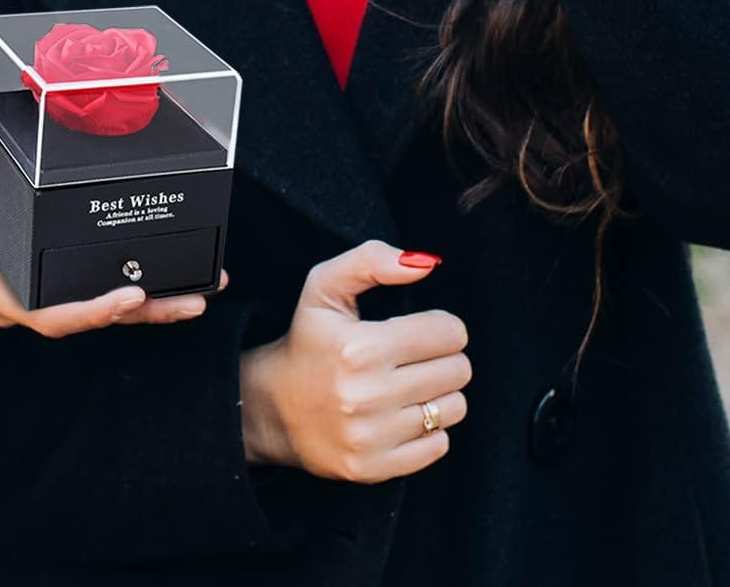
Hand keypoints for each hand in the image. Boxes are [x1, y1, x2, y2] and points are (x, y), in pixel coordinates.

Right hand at [0, 168, 224, 337]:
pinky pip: (86, 281)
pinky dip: (127, 278)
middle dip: (142, 311)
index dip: (90, 311)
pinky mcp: (34, 269)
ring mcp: (25, 286)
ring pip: (93, 302)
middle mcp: (12, 296)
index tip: (132, 298)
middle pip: (85, 315)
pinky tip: (164, 270)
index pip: (45, 312)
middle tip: (195, 299)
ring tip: (200, 291)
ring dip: (147, 301)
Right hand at [239, 241, 469, 482]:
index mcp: (361, 347)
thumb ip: (372, 260)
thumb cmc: (308, 340)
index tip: (422, 330)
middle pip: (457, 371)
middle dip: (444, 358)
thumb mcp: (324, 286)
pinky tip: (401, 415)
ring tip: (409, 385)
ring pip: (453, 409)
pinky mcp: (374, 468)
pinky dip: (429, 429)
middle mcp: (367, 395)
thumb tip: (425, 264)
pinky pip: (438, 446)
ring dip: (439, 394)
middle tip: (415, 357)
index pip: (448, 333)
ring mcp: (371, 437)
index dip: (442, 326)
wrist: (272, 406)